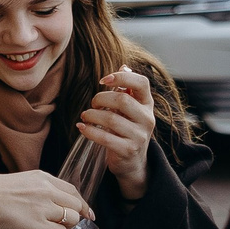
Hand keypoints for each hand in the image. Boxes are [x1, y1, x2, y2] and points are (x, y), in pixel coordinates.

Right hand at [0, 169, 90, 228]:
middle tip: (62, 225)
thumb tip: (46, 203)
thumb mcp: (17, 181)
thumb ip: (35, 190)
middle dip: (73, 217)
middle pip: (76, 205)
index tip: (85, 212)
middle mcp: (47, 190)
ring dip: (63, 227)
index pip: (71, 190)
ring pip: (72, 220)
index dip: (80, 203)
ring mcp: (45, 208)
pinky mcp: (39, 226)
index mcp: (42, 177)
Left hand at [76, 68, 155, 200]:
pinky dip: (89, 131)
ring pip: (111, 119)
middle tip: (92, 103)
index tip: (103, 80)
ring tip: (85, 116)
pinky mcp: (128, 150)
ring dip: (92, 115)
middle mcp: (147, 119)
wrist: (133, 163)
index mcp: (148, 104)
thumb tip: (123, 66)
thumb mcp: (131, 109)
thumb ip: (127, 89)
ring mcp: (139, 136)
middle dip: (101, 99)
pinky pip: (105, 138)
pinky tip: (82, 127)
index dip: (122, 77)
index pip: (141, 83)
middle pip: (122, 100)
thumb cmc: (128, 129)